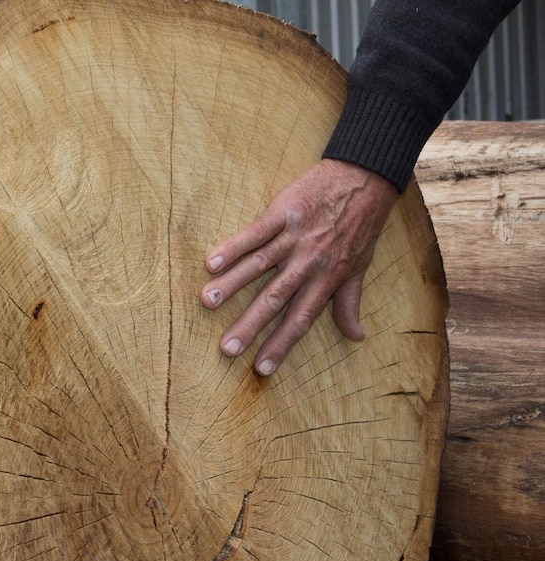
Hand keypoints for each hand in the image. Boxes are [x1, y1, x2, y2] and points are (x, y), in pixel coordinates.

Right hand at [200, 159, 397, 375]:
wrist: (365, 178)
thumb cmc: (361, 226)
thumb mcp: (360, 268)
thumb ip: (349, 303)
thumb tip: (357, 337)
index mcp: (326, 279)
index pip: (300, 319)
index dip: (281, 345)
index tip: (261, 369)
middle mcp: (308, 262)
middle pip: (275, 298)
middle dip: (250, 325)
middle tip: (226, 348)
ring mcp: (294, 236)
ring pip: (259, 265)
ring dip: (233, 285)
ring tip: (208, 303)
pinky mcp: (284, 211)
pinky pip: (256, 232)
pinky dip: (234, 247)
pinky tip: (212, 262)